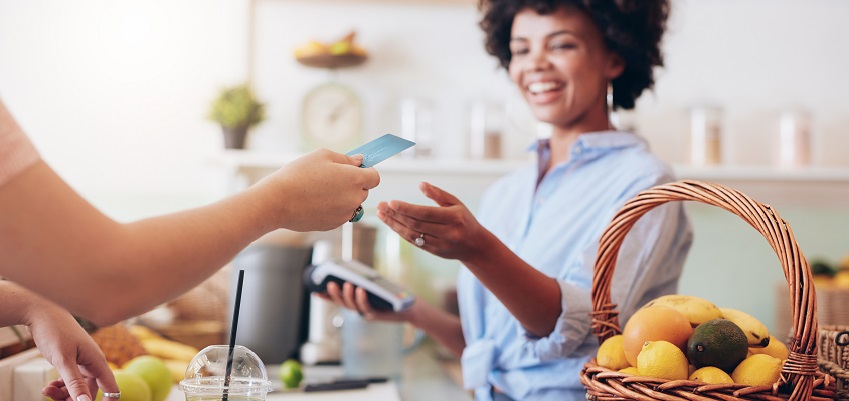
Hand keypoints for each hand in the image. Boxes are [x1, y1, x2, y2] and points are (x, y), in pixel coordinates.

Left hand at [23, 302, 118, 400]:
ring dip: (63, 393)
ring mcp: (82, 361)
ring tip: (46, 391)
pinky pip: (70, 379)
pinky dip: (60, 386)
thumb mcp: (63, 360)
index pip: (110, 387)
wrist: (42, 312)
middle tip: (53, 399)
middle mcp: (93, 362)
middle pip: (89, 390)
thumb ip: (74, 382)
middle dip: (73, 398)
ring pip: (78, 386)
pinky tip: (49, 386)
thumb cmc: (54, 330)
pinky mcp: (73, 360)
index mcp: (97, 361)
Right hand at [258, 149, 379, 230]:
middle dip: (354, 184)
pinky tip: (315, 201)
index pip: (375, 177)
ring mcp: (345, 214)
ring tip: (321, 190)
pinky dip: (333, 208)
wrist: (278, 201)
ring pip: (352, 204)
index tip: (355, 169)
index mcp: (355, 179)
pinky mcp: (334, 225)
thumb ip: (346, 159)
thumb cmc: (298, 175)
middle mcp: (354, 199)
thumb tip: (360, 162)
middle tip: (332, 177)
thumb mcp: (322, 156)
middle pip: (364, 191)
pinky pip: (340, 214)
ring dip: (343, 197)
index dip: (367, 171)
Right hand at [319, 281, 412, 322]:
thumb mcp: (376, 286)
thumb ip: (364, 281)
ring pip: (353, 306)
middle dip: (334, 294)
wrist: (409, 307)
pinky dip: (362, 299)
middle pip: (343, 303)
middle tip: (329, 284)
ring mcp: (367, 313)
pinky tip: (360, 289)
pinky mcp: (377, 315)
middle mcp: (359, 309)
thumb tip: (353, 270)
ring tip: (346, 284)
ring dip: (348, 295)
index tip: (314, 292)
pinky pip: (367, 307)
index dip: (326, 297)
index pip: (338, 300)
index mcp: (356, 302)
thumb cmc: (391, 295)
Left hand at [377, 182, 492, 262]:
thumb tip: (420, 184)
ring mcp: (440, 244)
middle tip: (381, 206)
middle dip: (395, 215)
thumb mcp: (456, 203)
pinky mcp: (434, 252)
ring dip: (394, 224)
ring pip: (412, 235)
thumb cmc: (464, 219)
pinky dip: (401, 232)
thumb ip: (438, 194)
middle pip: (416, 224)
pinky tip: (392, 223)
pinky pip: (414, 241)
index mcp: (454, 218)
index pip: (425, 213)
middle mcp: (447, 232)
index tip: (391, 202)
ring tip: (381, 214)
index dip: (406, 208)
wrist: (476, 246)